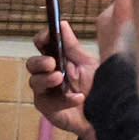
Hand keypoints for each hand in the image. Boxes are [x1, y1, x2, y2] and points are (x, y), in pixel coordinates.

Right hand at [26, 18, 96, 139]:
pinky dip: (64, 99)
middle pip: (32, 63)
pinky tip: (78, 98)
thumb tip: (63, 24)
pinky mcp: (48, 109)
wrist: (106, 114)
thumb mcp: (87, 63)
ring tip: (59, 78)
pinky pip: (48, 102)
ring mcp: (46, 92)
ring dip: (47, 79)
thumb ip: (73, 46)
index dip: (42, 38)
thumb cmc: (97, 87)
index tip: (47, 36)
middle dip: (39, 62)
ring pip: (34, 82)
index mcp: (58, 59)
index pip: (42, 45)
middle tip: (51, 63)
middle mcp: (48, 74)